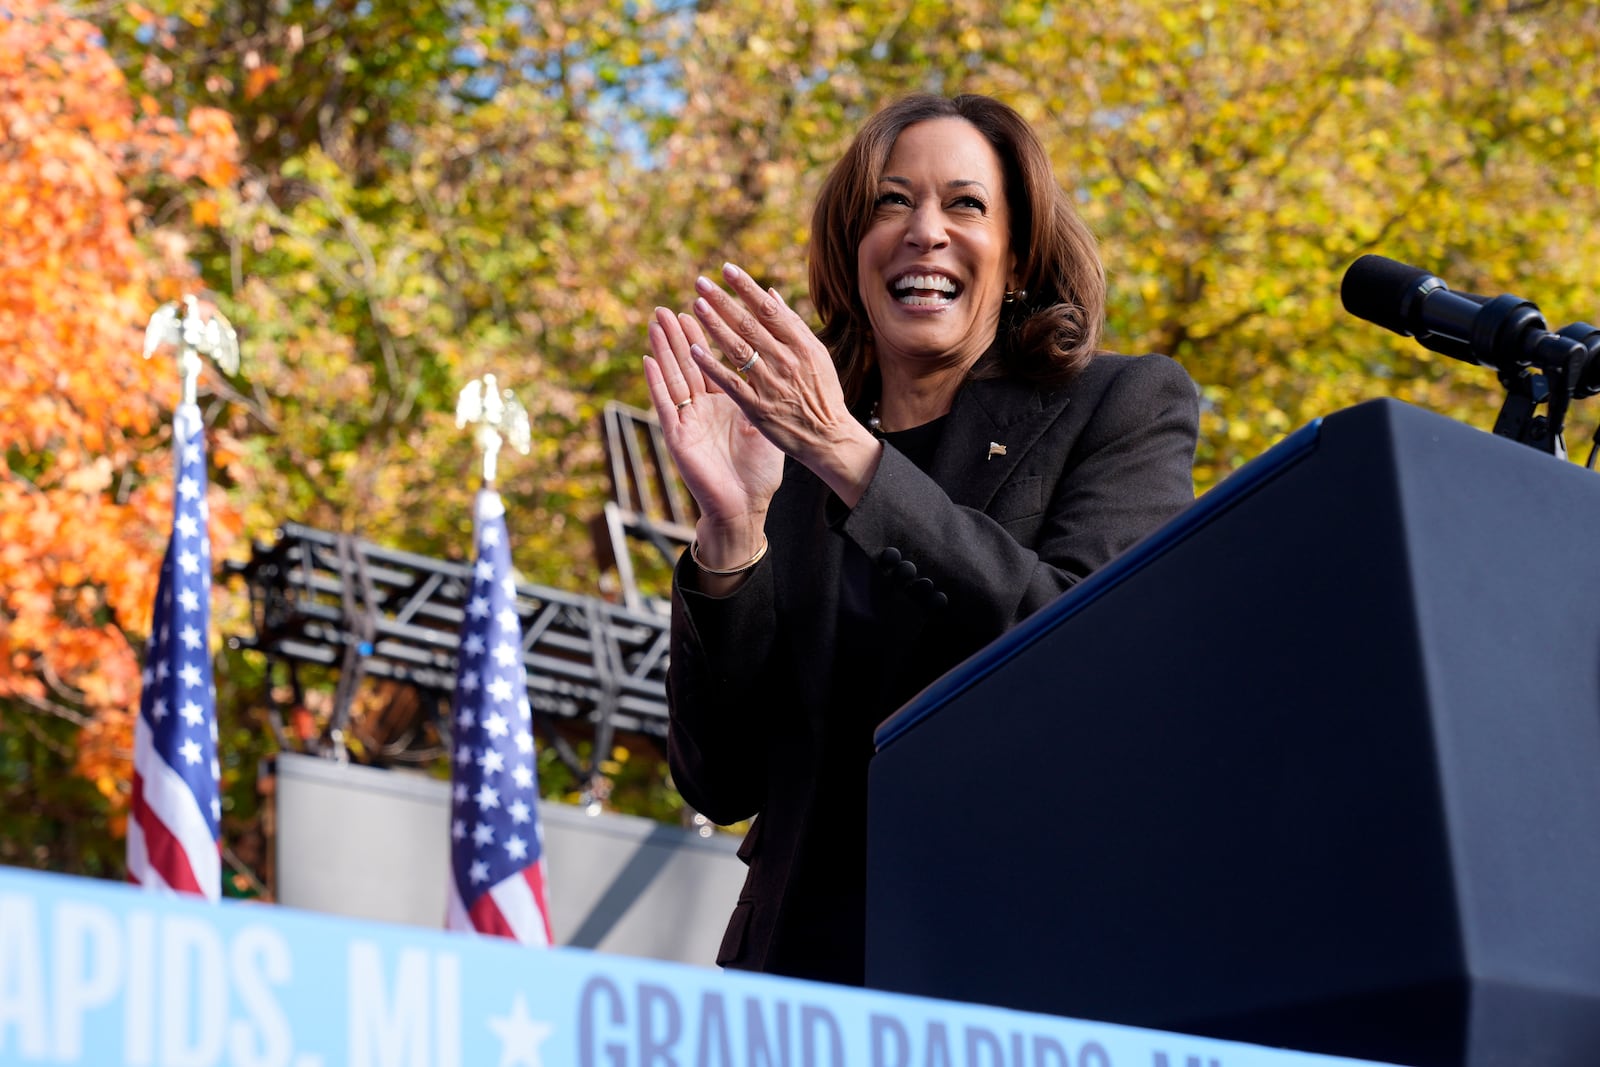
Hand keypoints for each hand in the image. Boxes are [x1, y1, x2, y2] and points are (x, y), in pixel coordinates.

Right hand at [644, 305, 781, 565]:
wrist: (746, 505)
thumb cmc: (759, 470)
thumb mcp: (764, 423)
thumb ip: (760, 392)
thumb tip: (772, 360)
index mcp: (725, 403)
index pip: (711, 362)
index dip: (703, 335)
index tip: (698, 306)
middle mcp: (703, 408)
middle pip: (687, 364)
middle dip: (677, 335)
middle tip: (666, 307)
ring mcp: (688, 420)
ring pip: (673, 377)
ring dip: (664, 350)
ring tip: (655, 322)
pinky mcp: (678, 436)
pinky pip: (665, 404)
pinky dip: (656, 382)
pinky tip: (648, 360)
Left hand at [687, 263, 880, 505]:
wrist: (829, 438)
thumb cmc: (823, 393)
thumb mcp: (817, 355)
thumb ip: (793, 324)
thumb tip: (771, 293)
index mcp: (801, 345)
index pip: (769, 309)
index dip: (746, 288)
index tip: (726, 269)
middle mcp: (786, 361)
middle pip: (749, 325)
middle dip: (723, 301)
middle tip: (700, 282)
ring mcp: (771, 385)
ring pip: (738, 350)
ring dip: (715, 327)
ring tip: (697, 307)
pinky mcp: (758, 408)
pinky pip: (731, 383)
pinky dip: (712, 366)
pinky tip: (694, 350)